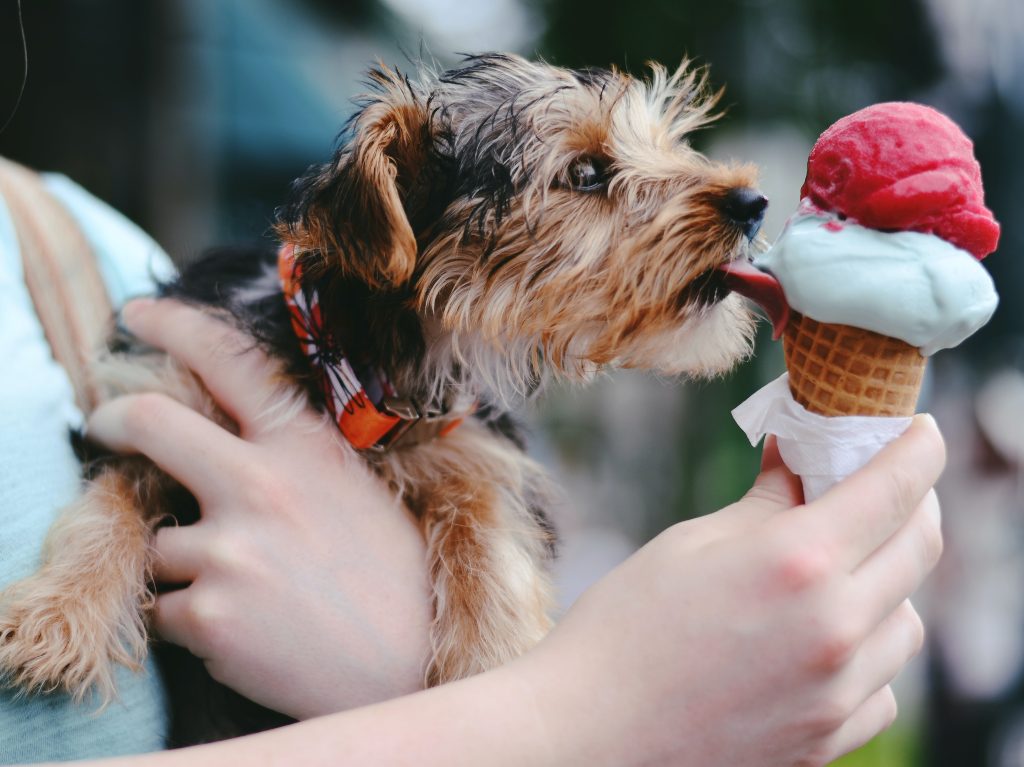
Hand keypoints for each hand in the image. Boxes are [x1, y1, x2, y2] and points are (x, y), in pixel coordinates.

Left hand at [87, 299, 431, 719]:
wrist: (410, 666)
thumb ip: (295, 458)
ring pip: (158, 541)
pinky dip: (189, 621)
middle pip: (151, 422)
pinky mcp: (208, 613)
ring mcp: (230, 549)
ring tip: (248, 592)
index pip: (230, 361)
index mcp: (306, 447)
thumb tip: (233, 438)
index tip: (137, 315)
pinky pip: (162, 609)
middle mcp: (261, 485)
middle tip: (103, 424)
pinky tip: (246, 630)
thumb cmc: (395, 576)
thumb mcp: (357, 490)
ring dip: (185, 565)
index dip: (174, 326)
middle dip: (112, 419)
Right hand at [517, 417, 943, 766]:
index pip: (894, 488)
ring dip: (889, 583)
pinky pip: (881, 686)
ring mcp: (836, 693)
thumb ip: (764, 503)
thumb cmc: (624, 628)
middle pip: (919, 549)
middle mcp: (835, 628)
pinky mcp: (826, 740)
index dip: (917, 448)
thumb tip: (798, 459)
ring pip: (907, 623)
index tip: (920, 430)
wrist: (587, 734)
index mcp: (798, 562)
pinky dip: (867, 654)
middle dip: (912, 505)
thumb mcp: (690, 545)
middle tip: (882, 487)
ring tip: (840, 571)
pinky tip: (821, 640)